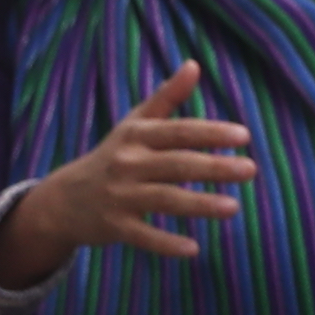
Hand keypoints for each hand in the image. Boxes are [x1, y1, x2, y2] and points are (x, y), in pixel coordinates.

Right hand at [8, 64, 241, 287]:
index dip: (210, 133)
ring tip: (234, 207)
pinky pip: (144, 236)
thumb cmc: (112, 156)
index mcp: (136, 136)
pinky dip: (166, 244)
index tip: (243, 136)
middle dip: (214, 168)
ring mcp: (120, 196)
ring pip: (165, 199)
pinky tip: (193, 249)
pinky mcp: (114, 227)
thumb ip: (167, 97)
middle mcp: (127, 163)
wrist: (64, 200)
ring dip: (200, 204)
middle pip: (177, 165)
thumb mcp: (135, 125)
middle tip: (251, 170)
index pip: (179, 131)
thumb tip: (195, 65)